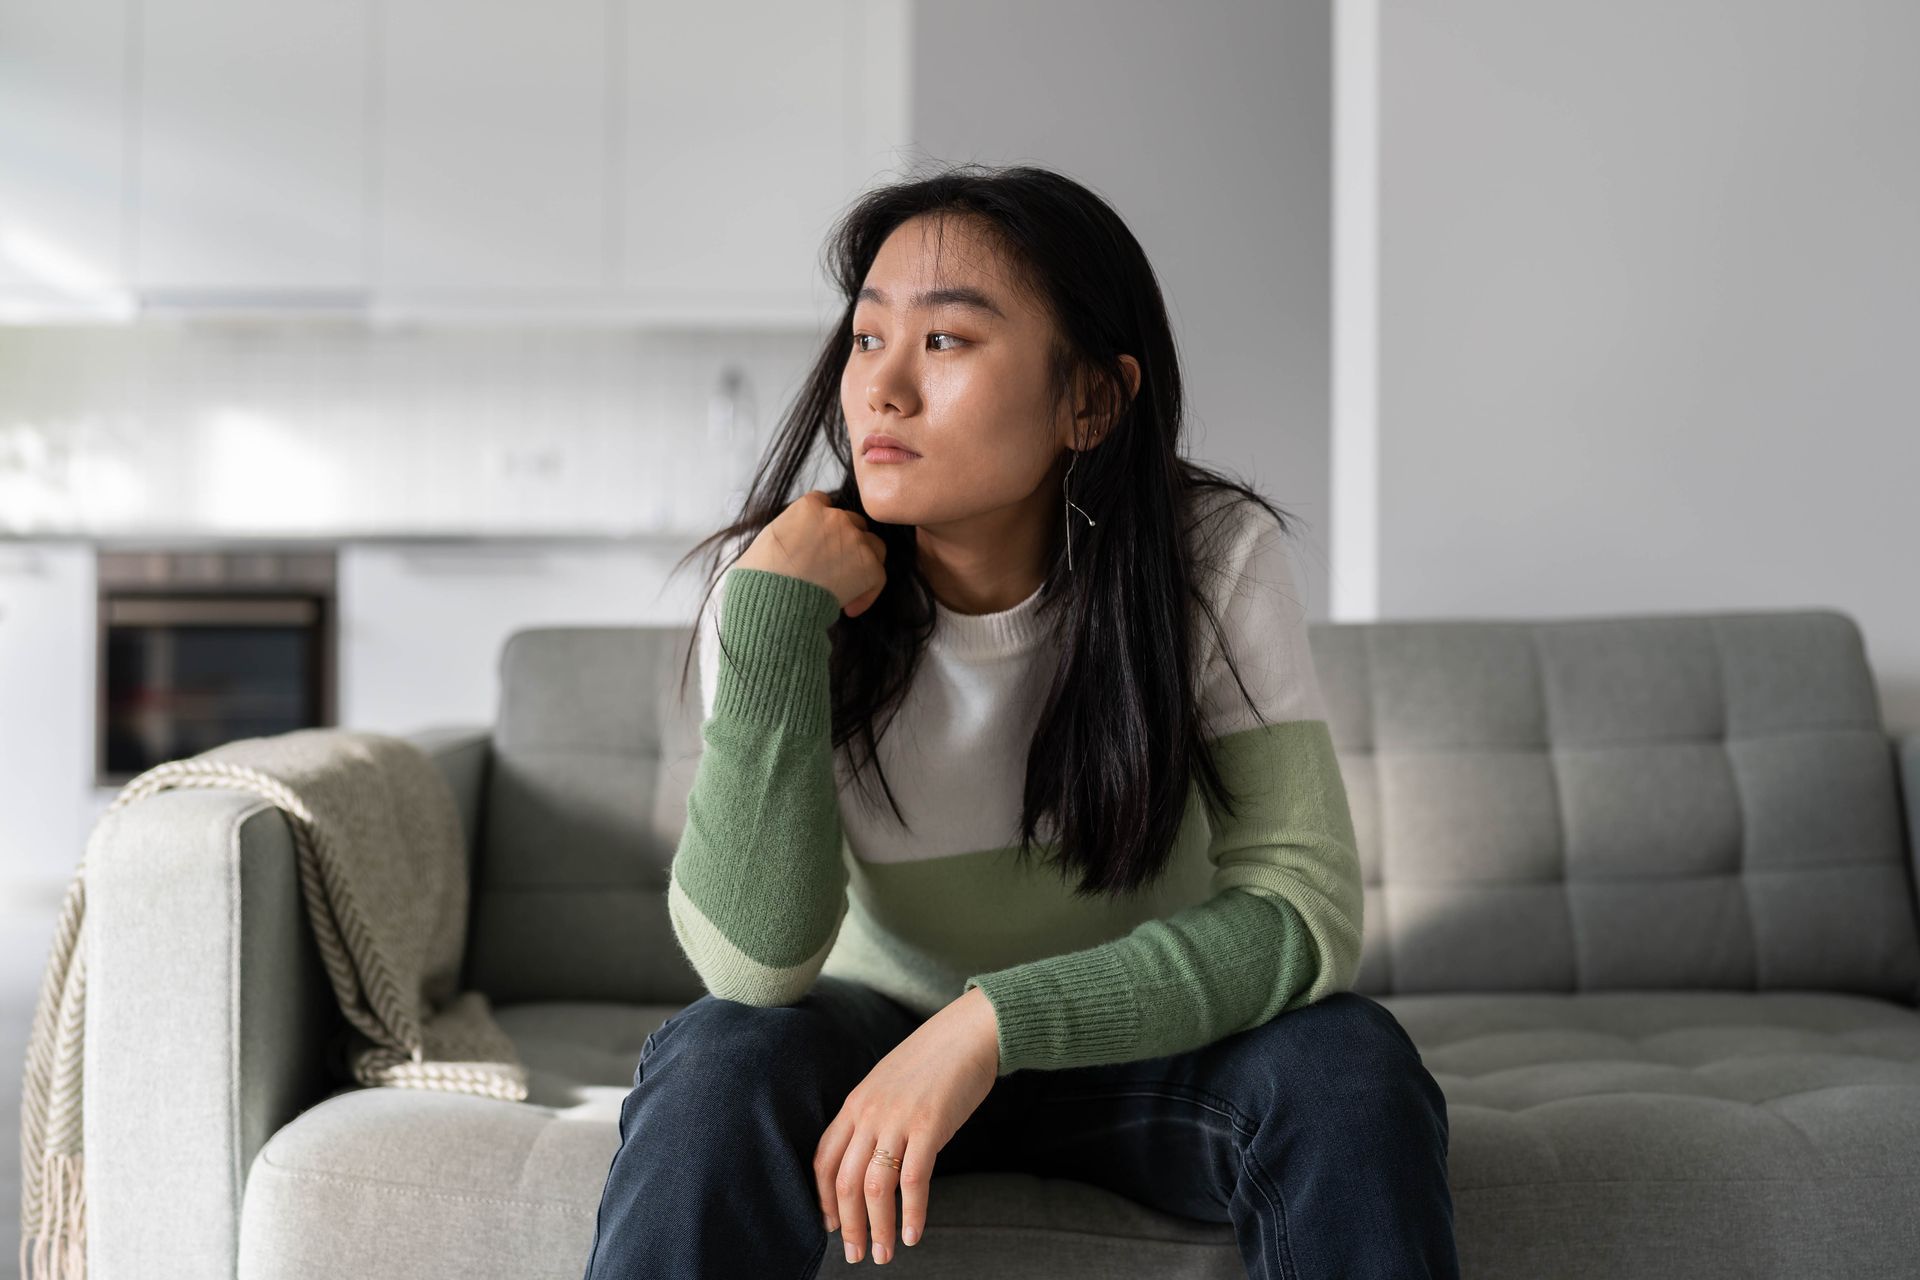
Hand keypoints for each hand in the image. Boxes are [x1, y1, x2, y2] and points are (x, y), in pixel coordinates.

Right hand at [735, 489, 887, 617]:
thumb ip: (792, 530)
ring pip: (872, 544)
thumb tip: (799, 542)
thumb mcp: (769, 539)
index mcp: (808, 507)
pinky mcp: (869, 565)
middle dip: (844, 543)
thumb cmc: (760, 577)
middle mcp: (835, 517)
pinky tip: (849, 607)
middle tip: (833, 568)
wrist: (774, 601)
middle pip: (851, 523)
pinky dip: (867, 592)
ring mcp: (855, 540)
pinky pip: (878, 576)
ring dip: (863, 562)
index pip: (824, 505)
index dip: (821, 528)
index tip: (816, 547)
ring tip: (848, 584)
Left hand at [814, 986, 1000, 1263]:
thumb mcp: (889, 1084)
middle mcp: (869, 1113)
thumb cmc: (934, 1060)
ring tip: (883, 1254)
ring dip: (877, 1228)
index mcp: (855, 1103)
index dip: (824, 1199)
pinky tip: (912, 1235)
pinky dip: (910, 1214)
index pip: (824, 1160)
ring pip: (874, 1188)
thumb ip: (874, 1116)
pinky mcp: (929, 1126)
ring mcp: (898, 1119)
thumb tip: (870, 1156)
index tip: (830, 1225)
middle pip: (844, 1182)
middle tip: (855, 1255)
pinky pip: (913, 1181)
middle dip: (847, 1225)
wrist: (969, 1031)